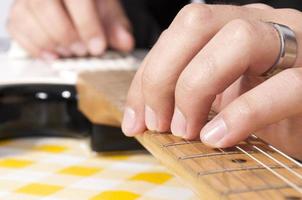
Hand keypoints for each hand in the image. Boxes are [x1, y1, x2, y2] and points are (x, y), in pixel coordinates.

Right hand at [7, 0, 133, 58]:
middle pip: (46, 9)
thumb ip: (116, 26)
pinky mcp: (18, 13)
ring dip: (53, 44)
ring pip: (29, 20)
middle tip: (83, 51)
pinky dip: (36, 48)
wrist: (72, 0)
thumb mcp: (106, 9)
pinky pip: (18, 31)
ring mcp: (27, 0)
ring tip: (71, 51)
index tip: (97, 47)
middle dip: (68, 37)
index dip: (87, 25)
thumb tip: (125, 42)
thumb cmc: (89, 1)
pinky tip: (54, 54)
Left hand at [122, 3, 301, 159]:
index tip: (134, 119)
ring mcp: (294, 44)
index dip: (145, 77)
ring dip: (195, 89)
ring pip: (237, 40)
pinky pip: (283, 86)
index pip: (175, 35)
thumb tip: (144, 113)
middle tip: (158, 123)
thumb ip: (188, 96)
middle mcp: (259, 24)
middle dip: (162, 76)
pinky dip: (242, 114)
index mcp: (229, 28)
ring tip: (186, 130)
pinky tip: (218, 137)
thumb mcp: (219, 98)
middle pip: (195, 23)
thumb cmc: (265, 109)